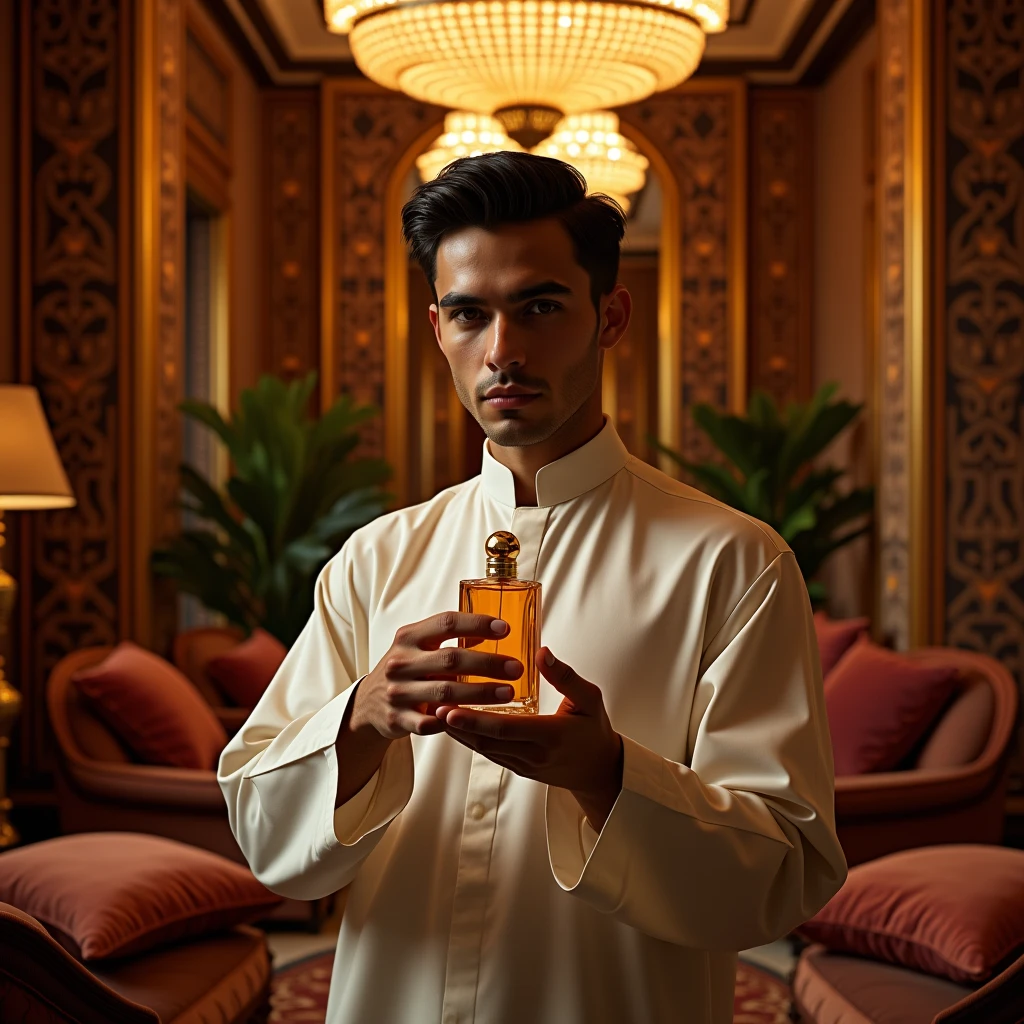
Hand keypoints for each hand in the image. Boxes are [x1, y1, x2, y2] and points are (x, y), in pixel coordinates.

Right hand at [349, 612, 522, 739]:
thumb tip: (494, 630)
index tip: (505, 629)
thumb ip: (449, 638)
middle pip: (451, 659)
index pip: (446, 623)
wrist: (368, 704)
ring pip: (445, 693)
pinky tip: (476, 719)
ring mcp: (397, 692)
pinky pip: (431, 722)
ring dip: (480, 694)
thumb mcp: (419, 646)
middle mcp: (401, 662)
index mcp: (409, 637)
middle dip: (487, 664)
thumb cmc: (406, 669)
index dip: (477, 623)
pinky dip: (454, 720)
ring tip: (508, 692)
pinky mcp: (398, 720)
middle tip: (516, 668)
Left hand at [436, 647, 623, 830]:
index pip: (506, 729)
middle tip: (435, 708)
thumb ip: (565, 676)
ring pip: (484, 750)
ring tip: (437, 713)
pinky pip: (490, 754)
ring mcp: (524, 765)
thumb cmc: (594, 729)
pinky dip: (470, 740)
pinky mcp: (519, 769)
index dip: (476, 719)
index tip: (451, 708)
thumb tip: (541, 652)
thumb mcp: (590, 698)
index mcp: (551, 735)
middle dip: (459, 725)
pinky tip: (456, 725)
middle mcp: (534, 754)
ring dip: (460, 733)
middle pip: (488, 741)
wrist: (600, 771)